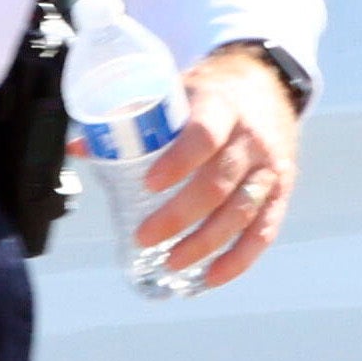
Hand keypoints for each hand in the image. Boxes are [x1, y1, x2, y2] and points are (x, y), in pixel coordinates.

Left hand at [134, 50, 299, 289]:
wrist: (268, 84)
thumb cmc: (214, 92)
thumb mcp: (179, 92)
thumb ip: (135, 118)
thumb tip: (81, 146)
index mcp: (221, 106)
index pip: (203, 136)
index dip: (178, 162)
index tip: (149, 184)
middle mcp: (250, 139)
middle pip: (217, 184)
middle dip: (179, 216)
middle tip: (145, 236)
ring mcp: (269, 168)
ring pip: (240, 213)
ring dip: (204, 244)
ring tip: (171, 262)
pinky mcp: (280, 191)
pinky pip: (263, 231)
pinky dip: (238, 259)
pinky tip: (212, 276)